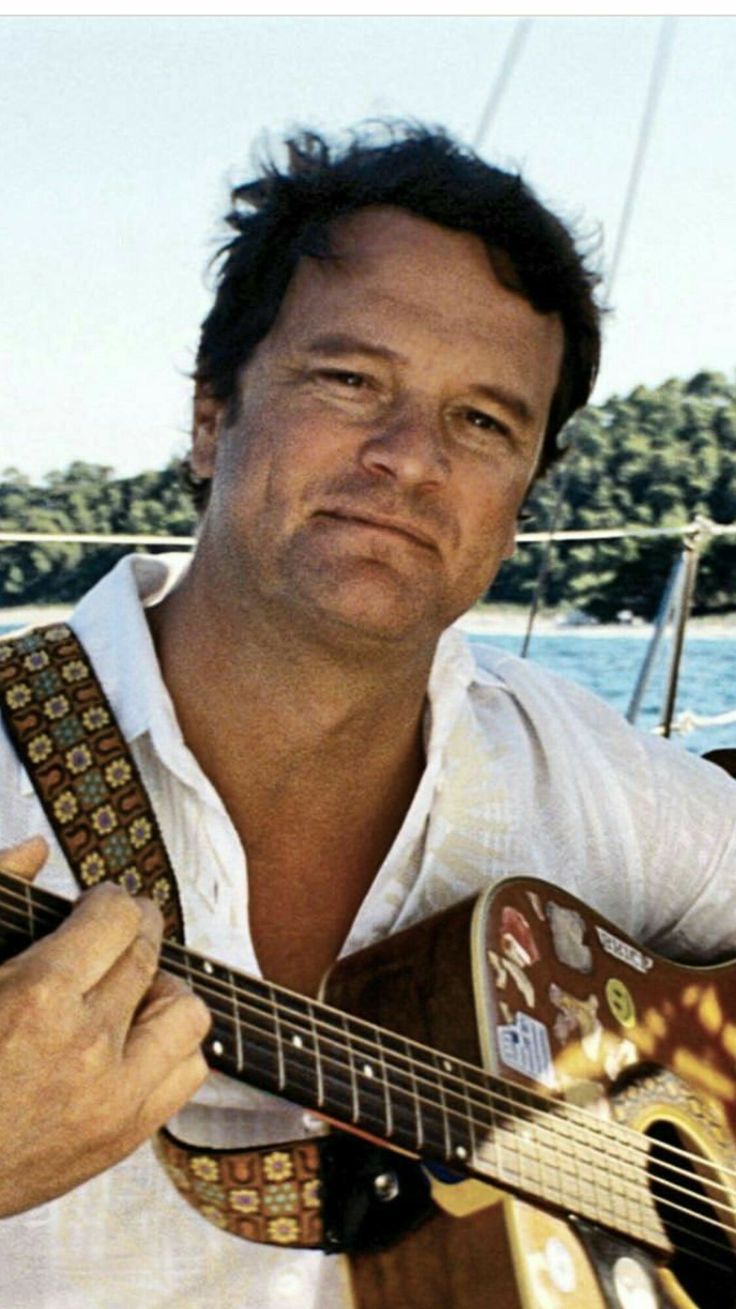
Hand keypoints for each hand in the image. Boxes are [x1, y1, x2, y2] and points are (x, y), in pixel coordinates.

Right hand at [0, 838, 210, 1216]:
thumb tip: (35, 848)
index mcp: (37, 999)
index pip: (116, 917)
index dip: (110, 900)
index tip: (99, 903)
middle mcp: (86, 1046)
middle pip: (148, 956)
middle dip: (136, 930)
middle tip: (117, 931)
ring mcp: (112, 1099)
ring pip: (185, 1012)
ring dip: (161, 991)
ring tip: (127, 992)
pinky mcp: (122, 1138)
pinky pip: (188, 1073)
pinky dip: (171, 1049)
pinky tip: (134, 1042)